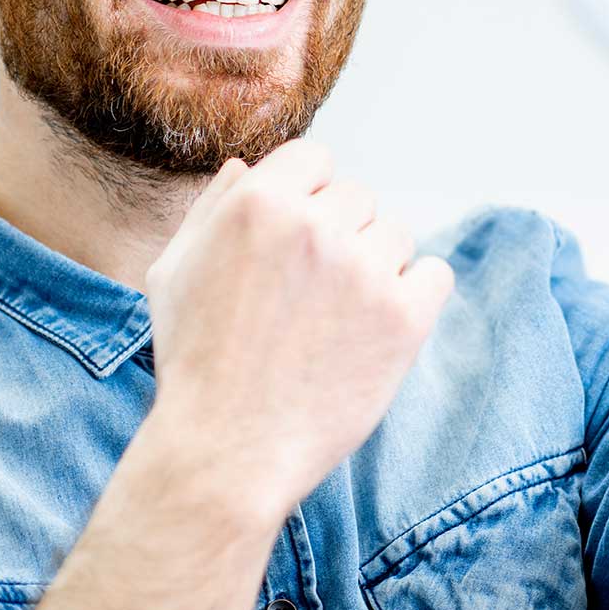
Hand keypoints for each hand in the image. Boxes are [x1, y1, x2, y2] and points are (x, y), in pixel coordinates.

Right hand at [143, 139, 455, 523]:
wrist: (226, 451)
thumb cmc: (194, 362)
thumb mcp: (173, 271)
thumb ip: (211, 209)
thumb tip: (247, 167)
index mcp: (258, 203)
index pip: (314, 158)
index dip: (307, 196)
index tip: (298, 240)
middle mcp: (314, 226)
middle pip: (358, 196)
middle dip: (340, 234)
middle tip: (313, 292)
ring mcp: (363, 271)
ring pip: (396, 234)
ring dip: (376, 266)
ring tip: (339, 318)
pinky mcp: (404, 318)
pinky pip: (435, 275)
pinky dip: (415, 296)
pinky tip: (379, 327)